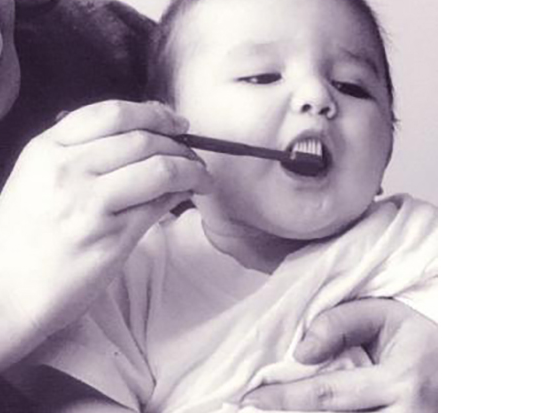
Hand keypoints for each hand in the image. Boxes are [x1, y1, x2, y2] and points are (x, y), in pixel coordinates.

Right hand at [0, 100, 212, 339]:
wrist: (1, 290)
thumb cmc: (18, 236)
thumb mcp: (33, 176)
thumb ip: (74, 151)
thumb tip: (138, 134)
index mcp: (46, 149)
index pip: (110, 113)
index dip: (152, 112)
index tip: (172, 121)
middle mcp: (67, 170)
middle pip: (141, 137)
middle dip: (176, 141)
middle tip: (191, 151)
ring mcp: (89, 204)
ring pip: (158, 167)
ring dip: (189, 168)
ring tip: (199, 175)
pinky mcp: (110, 239)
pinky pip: (158, 206)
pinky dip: (179, 195)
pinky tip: (184, 196)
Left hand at [242, 298, 436, 411]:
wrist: (468, 363)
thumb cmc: (422, 336)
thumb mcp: (385, 315)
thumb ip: (340, 323)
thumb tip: (300, 353)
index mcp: (402, 382)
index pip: (327, 395)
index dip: (283, 398)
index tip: (250, 397)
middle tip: (250, 408)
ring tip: (275, 409)